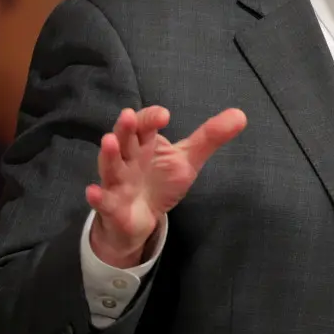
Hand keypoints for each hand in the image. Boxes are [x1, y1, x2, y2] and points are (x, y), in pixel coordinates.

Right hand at [86, 105, 246, 267]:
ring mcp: (118, 182)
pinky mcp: (112, 207)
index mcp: (144, 144)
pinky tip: (92, 192)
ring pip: (110, 166)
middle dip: (125, 128)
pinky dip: (97, 197)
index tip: (164, 115)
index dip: (151, 118)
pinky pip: (103, 202)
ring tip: (108, 141)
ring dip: (108, 155)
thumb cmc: (160, 181)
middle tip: (129, 115)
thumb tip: (241, 115)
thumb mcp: (188, 159)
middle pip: (124, 140)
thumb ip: (210, 137)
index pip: (145, 125)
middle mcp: (128, 159)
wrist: (142, 219)